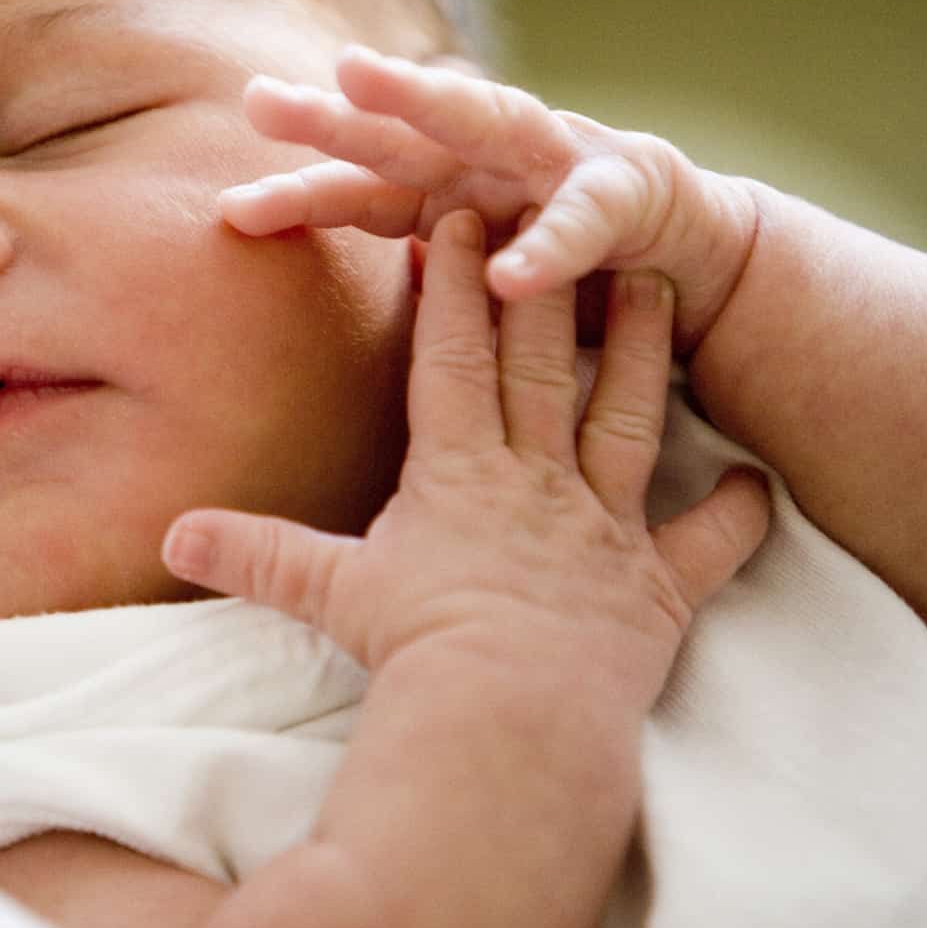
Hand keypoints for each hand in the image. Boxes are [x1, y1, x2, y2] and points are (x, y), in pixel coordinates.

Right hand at [162, 209, 768, 708]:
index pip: (452, 358)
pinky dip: (732, 513)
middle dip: (539, 285)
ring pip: (628, 416)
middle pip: (542, 364)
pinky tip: (754, 480)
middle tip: (551, 215)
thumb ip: (257, 554)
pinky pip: (707, 544)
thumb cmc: (418, 649)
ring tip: (656, 283)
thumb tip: (172, 536)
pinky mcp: (657, 589)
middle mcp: (536, 481)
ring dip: (643, 349)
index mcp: (458, 471)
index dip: (452, 286)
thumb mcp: (330, 594)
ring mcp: (604, 528)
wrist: (511, 711)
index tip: (455, 220)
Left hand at [220, 47, 761, 352]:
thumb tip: (316, 325)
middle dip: (329, 113)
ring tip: (357, 79)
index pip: (356, 188)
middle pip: (395, 135)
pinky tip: (511, 273)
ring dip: (419, 98)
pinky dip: (547, 245)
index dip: (296, 194)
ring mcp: (555, 158)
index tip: (228, 207)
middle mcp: (486, 159)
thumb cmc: (563, 270)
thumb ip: (413, 283)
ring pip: (479, 120)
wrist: (689, 264)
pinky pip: (579, 217)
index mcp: (444, 188)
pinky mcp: (628, 188)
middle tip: (261, 99)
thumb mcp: (475, 277)